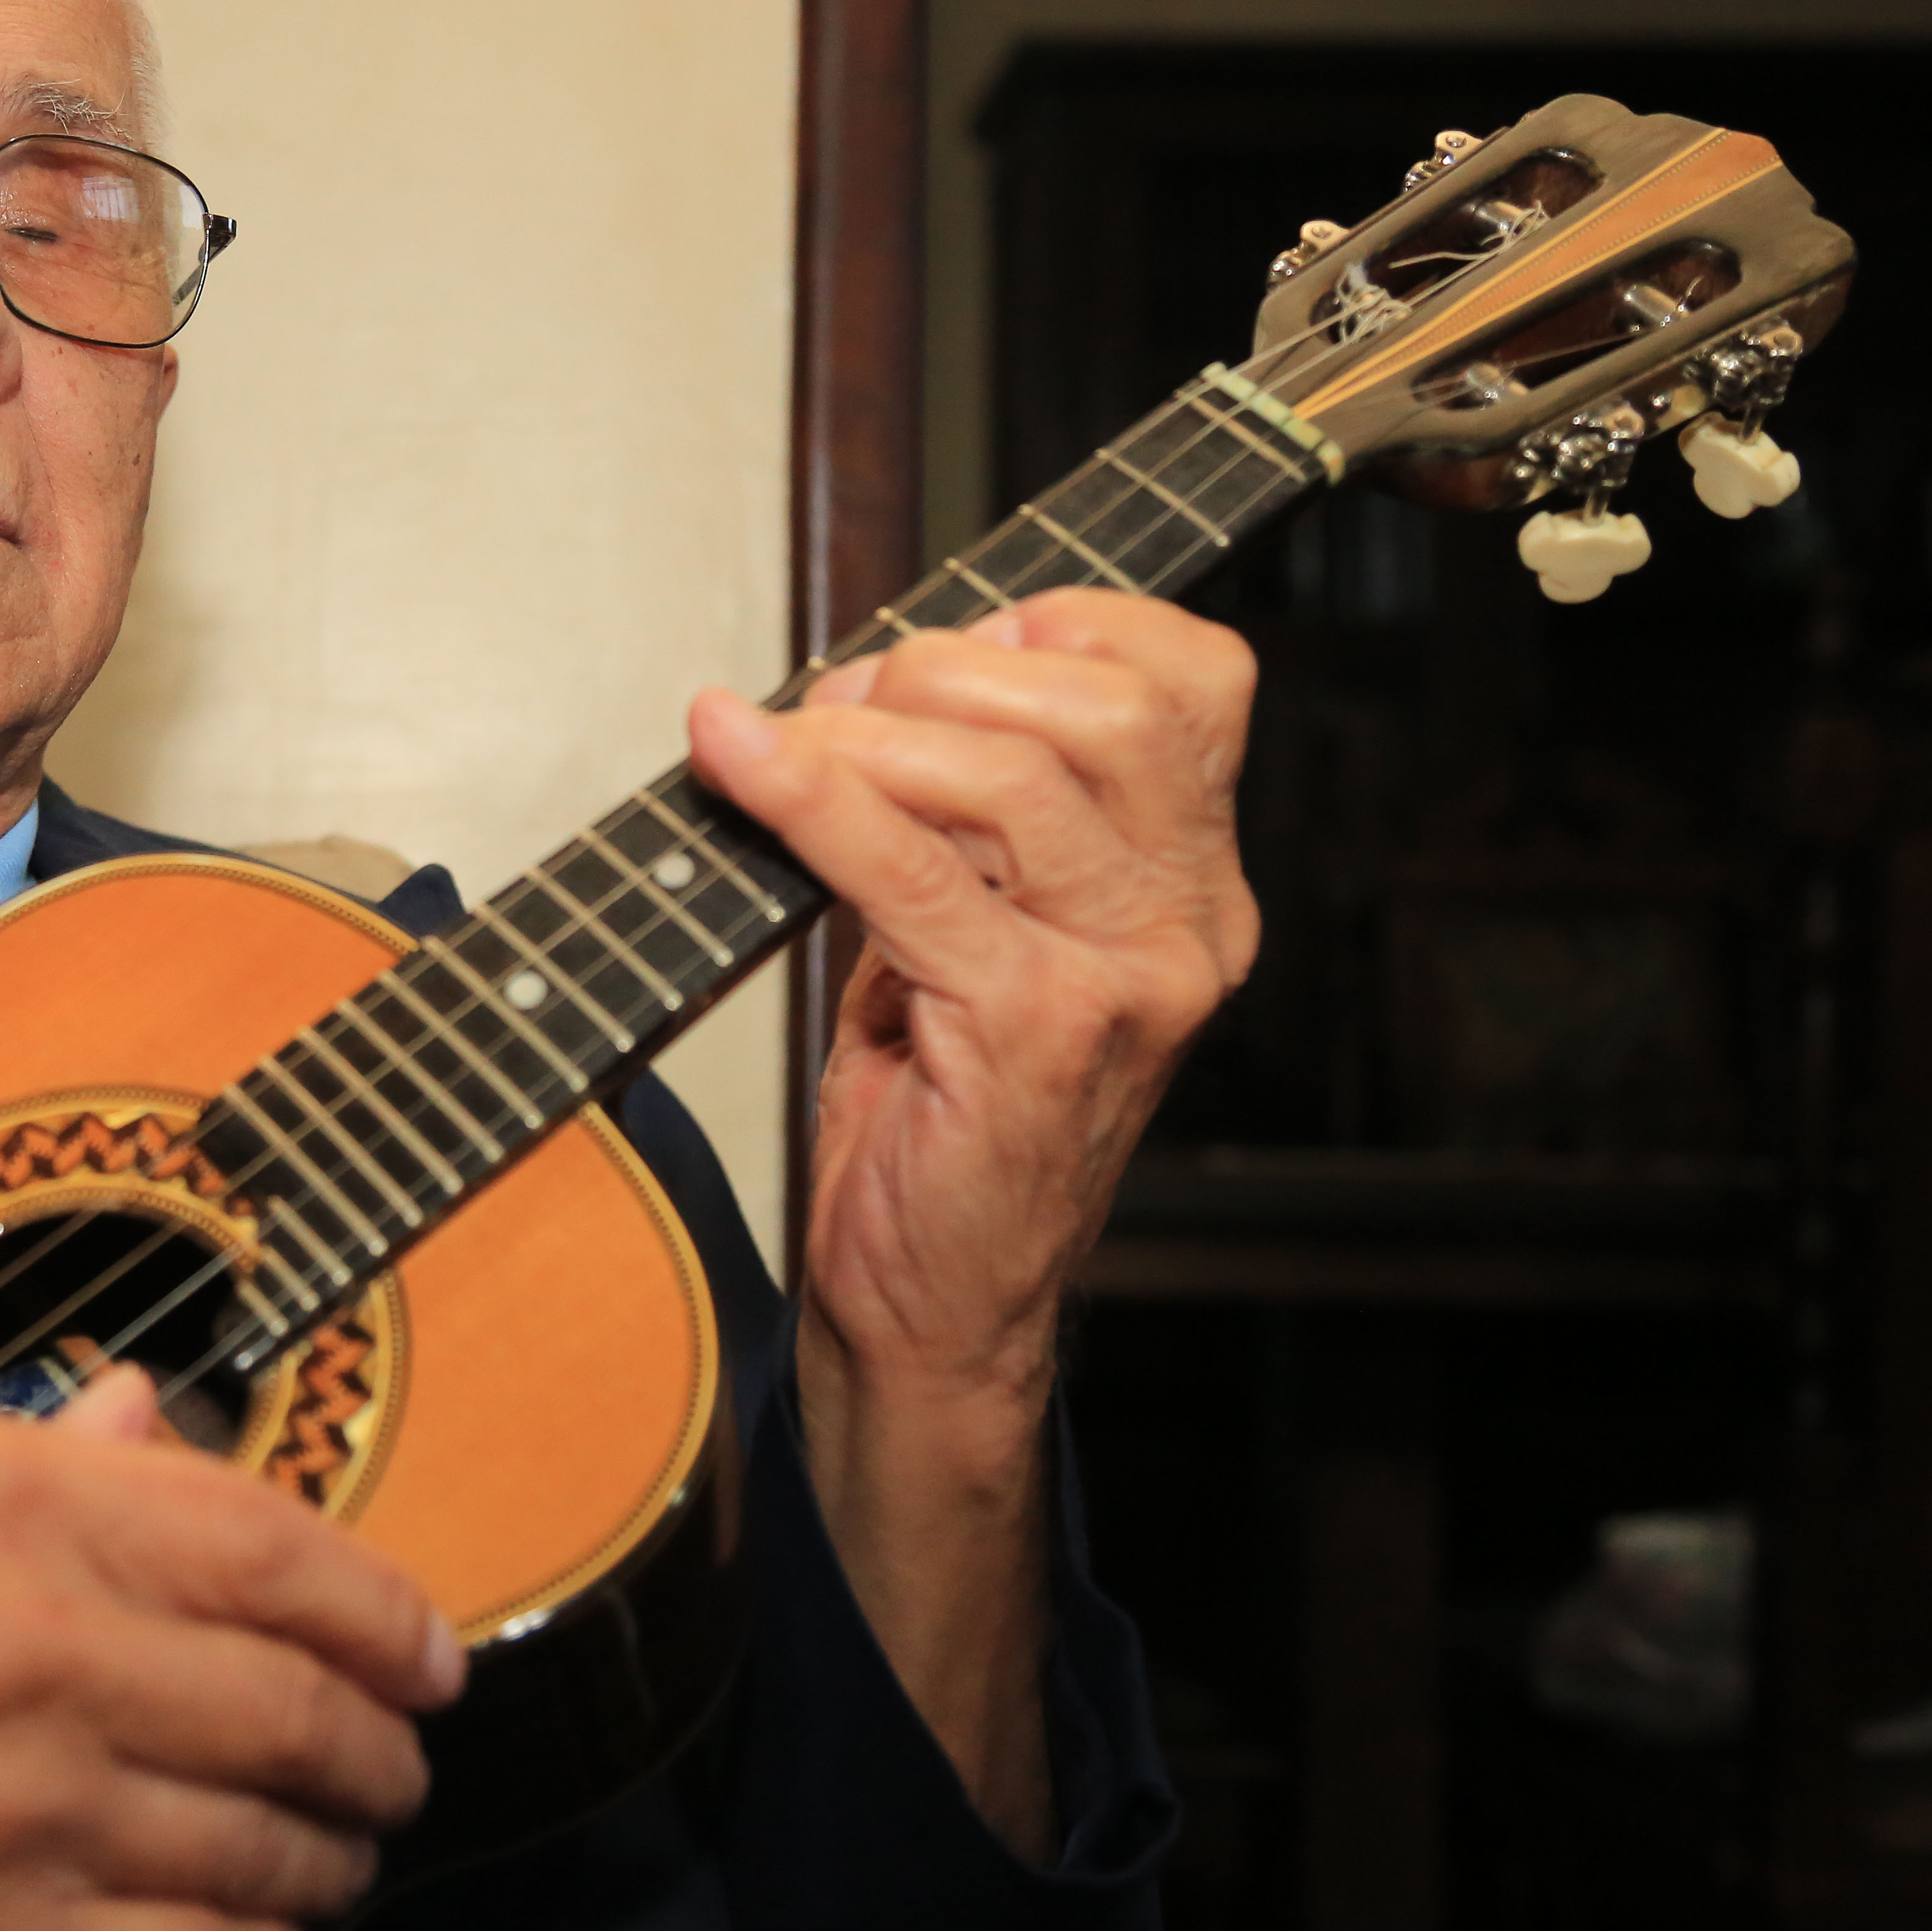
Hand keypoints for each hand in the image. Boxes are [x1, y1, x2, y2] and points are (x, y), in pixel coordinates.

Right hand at [0, 1369, 462, 1930]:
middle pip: (297, 1717)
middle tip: (392, 1764)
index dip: (389, 1610)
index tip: (426, 1651)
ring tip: (329, 1861)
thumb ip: (22, 1455)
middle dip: (378, 1754)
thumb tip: (164, 1427)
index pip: (281, 1551)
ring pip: (258, 1867)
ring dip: (322, 1869)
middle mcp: (15, 1661)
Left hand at [686, 588, 1256, 1844]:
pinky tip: (736, 762)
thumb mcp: (974, 932)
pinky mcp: (1038, 1030)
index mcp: (1195, 887)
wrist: (933, 1311)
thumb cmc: (940, 1117)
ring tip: (781, 748)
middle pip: (1101, 705)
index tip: (949, 641)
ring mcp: (1128, 979)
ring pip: (1007, 771)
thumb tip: (865, 670)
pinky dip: (807, 795)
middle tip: (839, 706)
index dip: (1069, 622)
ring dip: (864, 732)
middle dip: (944, 668)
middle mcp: (1190, 925)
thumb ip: (961, 810)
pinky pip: (909, 866)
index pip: (1198, 679)